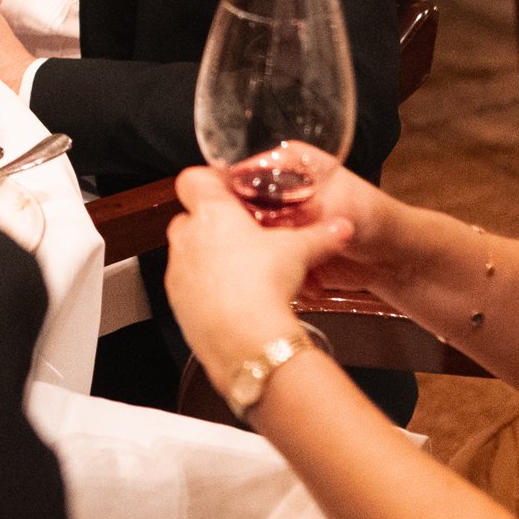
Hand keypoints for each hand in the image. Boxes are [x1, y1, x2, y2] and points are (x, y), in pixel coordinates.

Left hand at [165, 166, 353, 372]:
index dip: (208, 181)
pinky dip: (203, 288)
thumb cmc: (264, 284)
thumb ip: (321, 235)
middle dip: (212, 223)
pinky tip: (231, 299)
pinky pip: (186, 286)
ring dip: (206, 256)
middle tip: (241, 233)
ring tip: (241, 270)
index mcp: (211, 212)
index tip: (227, 190)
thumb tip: (342, 227)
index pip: (192, 178)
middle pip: (190, 216)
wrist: (246, 339)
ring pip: (187, 252)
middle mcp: (186, 237)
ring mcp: (177, 271)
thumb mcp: (299, 252)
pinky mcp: (176, 302)